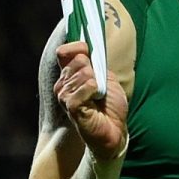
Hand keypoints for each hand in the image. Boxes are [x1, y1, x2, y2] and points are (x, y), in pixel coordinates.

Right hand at [54, 41, 126, 159]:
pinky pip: (85, 87)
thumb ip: (95, 64)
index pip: (64, 52)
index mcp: (70, 76)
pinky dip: (95, 91)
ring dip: (97, 83)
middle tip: (99, 87)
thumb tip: (85, 49)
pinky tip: (96, 100)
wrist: (115, 131)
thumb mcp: (106, 79)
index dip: (78, 48)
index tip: (89, 52)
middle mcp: (63, 84)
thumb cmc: (110, 107)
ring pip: (83, 73)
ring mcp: (65, 95)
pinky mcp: (71, 106)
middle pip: (77, 60)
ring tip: (98, 97)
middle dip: (94, 70)